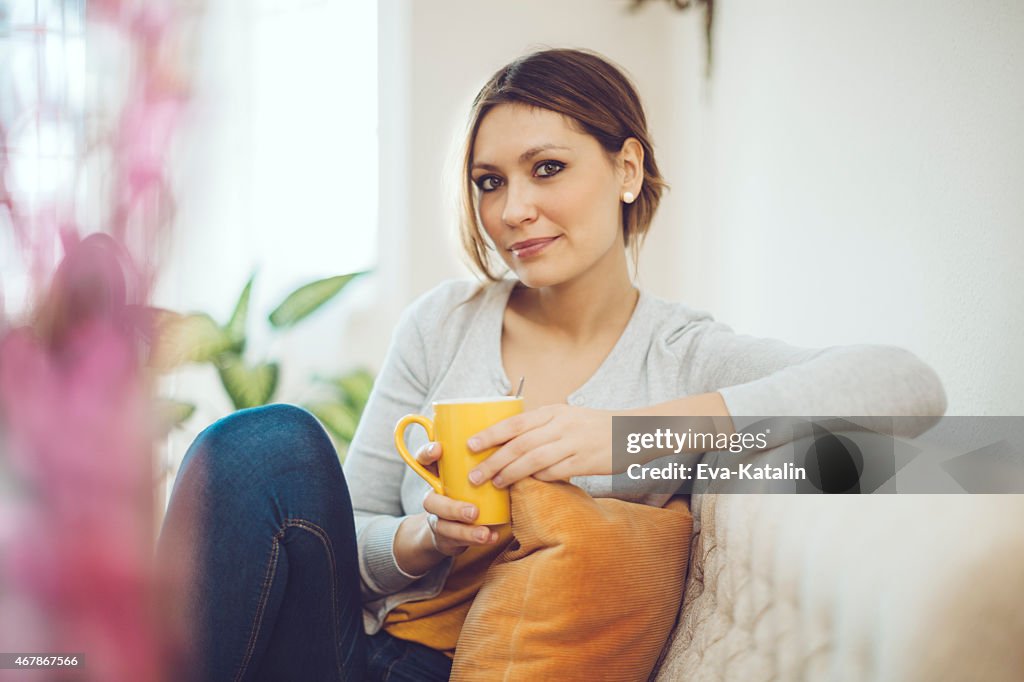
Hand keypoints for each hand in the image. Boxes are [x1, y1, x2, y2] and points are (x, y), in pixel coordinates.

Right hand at [415, 442, 500, 556]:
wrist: (451, 523)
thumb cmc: (470, 486)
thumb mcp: (471, 467)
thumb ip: (484, 452)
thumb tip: (514, 428)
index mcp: (438, 474)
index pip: (423, 460)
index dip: (427, 453)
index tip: (439, 449)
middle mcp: (434, 496)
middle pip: (430, 501)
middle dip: (451, 507)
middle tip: (473, 512)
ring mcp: (438, 518)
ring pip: (443, 525)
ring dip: (465, 531)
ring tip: (484, 533)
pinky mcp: (446, 536)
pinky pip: (456, 541)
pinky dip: (475, 539)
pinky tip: (491, 537)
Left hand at [466, 405, 613, 488]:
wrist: (632, 431)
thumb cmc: (594, 427)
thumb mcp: (567, 417)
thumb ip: (542, 426)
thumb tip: (509, 441)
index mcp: (554, 412)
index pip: (515, 422)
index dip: (490, 434)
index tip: (470, 445)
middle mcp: (561, 425)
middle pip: (519, 444)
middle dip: (493, 460)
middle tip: (475, 475)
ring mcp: (574, 443)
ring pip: (533, 460)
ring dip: (510, 473)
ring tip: (494, 483)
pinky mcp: (585, 461)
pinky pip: (555, 472)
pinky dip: (538, 479)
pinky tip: (526, 485)